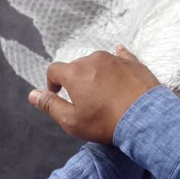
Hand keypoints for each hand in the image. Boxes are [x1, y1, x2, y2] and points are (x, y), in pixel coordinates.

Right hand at [27, 45, 159, 143]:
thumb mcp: (72, 121)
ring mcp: (115, 58)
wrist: (146, 118)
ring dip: (96, 73)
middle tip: (84, 98)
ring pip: (98, 62)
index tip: (58, 93)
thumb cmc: (106, 122)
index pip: (54, 70)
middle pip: (77, 66)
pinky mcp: (134, 62)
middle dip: (76, 79)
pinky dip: (116, 62)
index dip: (52, 82)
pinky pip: (121, 56)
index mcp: (75, 73)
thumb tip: (32, 94)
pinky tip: (119, 63)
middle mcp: (93, 59)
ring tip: (104, 91)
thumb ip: (50, 105)